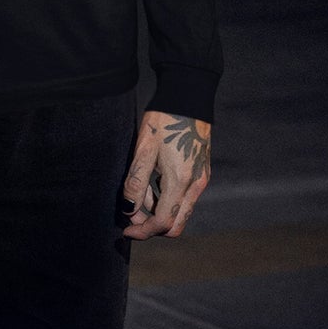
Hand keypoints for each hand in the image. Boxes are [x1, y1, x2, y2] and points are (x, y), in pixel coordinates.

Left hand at [119, 110, 210, 239]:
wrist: (187, 97)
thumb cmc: (163, 121)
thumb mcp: (143, 149)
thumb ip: (136, 182)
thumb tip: (129, 210)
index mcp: (180, 181)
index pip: (163, 222)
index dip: (143, 231)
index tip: (125, 229)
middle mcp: (195, 185)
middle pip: (176, 224)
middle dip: (152, 227)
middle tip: (131, 216)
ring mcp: (201, 179)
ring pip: (180, 211)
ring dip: (159, 212)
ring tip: (138, 193)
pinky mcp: (202, 171)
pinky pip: (186, 198)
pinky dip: (168, 200)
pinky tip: (153, 183)